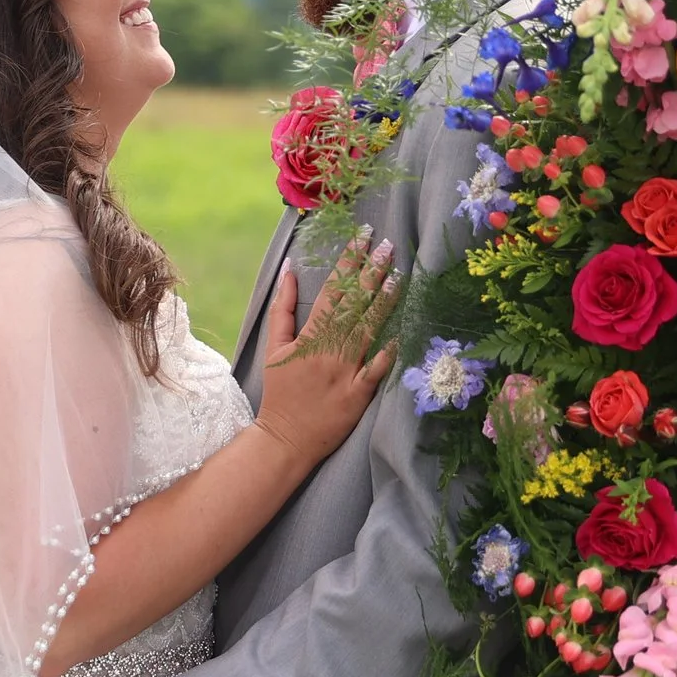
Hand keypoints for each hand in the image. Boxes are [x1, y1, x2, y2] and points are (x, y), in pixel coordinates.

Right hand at [254, 230, 399, 473]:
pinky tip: (402, 331)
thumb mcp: (273, 347)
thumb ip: (283, 308)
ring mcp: (347, 371)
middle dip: (372, 271)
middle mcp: (331, 349)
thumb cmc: (280, 391)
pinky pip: (378, 369)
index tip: (363, 238)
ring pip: (369, 329)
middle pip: (355, 303)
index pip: (333, 289)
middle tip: (388, 246)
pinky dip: (389, 351)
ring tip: (399, 276)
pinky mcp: (360, 394)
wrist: (285, 438)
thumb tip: (291, 269)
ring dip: (384, 302)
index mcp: (310, 335)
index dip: (349, 261)